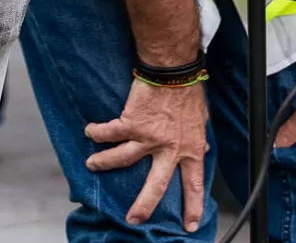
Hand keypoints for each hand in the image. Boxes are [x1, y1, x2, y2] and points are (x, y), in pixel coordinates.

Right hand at [85, 77, 210, 230]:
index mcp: (191, 148)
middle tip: (133, 219)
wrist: (173, 70)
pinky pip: (110, 133)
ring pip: (122, 159)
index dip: (193, 205)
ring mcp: (149, 137)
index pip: (193, 183)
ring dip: (104, 163)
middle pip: (156, 185)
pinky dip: (97, 133)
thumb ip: (199, 137)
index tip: (190, 225)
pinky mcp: (132, 123)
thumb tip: (205, 148)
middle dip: (144, 206)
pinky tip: (90, 132)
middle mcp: (170, 148)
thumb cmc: (188, 90)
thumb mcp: (201, 118)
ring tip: (92, 165)